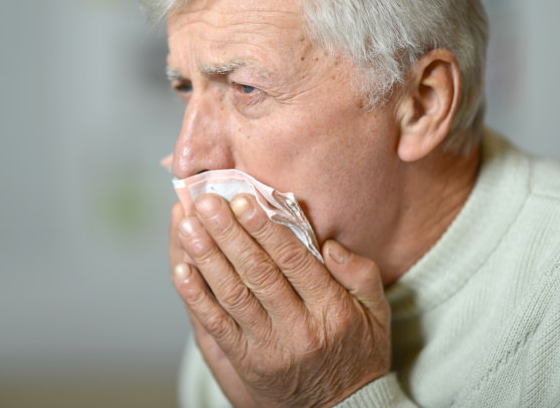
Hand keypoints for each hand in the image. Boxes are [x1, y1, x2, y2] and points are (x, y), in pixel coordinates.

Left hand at [169, 193, 390, 406]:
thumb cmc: (357, 352)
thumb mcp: (377, 313)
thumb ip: (360, 274)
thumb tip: (329, 244)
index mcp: (331, 309)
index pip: (293, 260)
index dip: (265, 228)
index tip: (242, 199)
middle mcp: (298, 328)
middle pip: (257, 272)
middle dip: (228, 233)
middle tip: (206, 202)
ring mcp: (268, 347)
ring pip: (232, 295)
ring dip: (206, 257)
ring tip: (187, 225)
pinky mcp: (246, 360)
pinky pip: (217, 325)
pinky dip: (196, 296)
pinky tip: (181, 269)